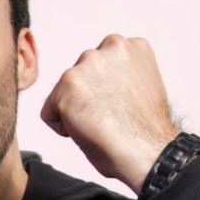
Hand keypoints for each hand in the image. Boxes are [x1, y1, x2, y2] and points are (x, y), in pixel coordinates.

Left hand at [39, 34, 180, 192]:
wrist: (150, 153)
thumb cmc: (147, 131)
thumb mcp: (140, 86)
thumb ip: (118, 75)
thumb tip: (98, 83)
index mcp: (130, 46)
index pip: (98, 67)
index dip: (105, 93)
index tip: (120, 107)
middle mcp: (109, 47)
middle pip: (79, 76)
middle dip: (87, 98)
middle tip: (110, 118)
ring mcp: (86, 64)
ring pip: (63, 93)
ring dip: (75, 111)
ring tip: (102, 125)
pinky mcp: (67, 86)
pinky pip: (49, 113)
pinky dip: (63, 128)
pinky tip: (88, 132)